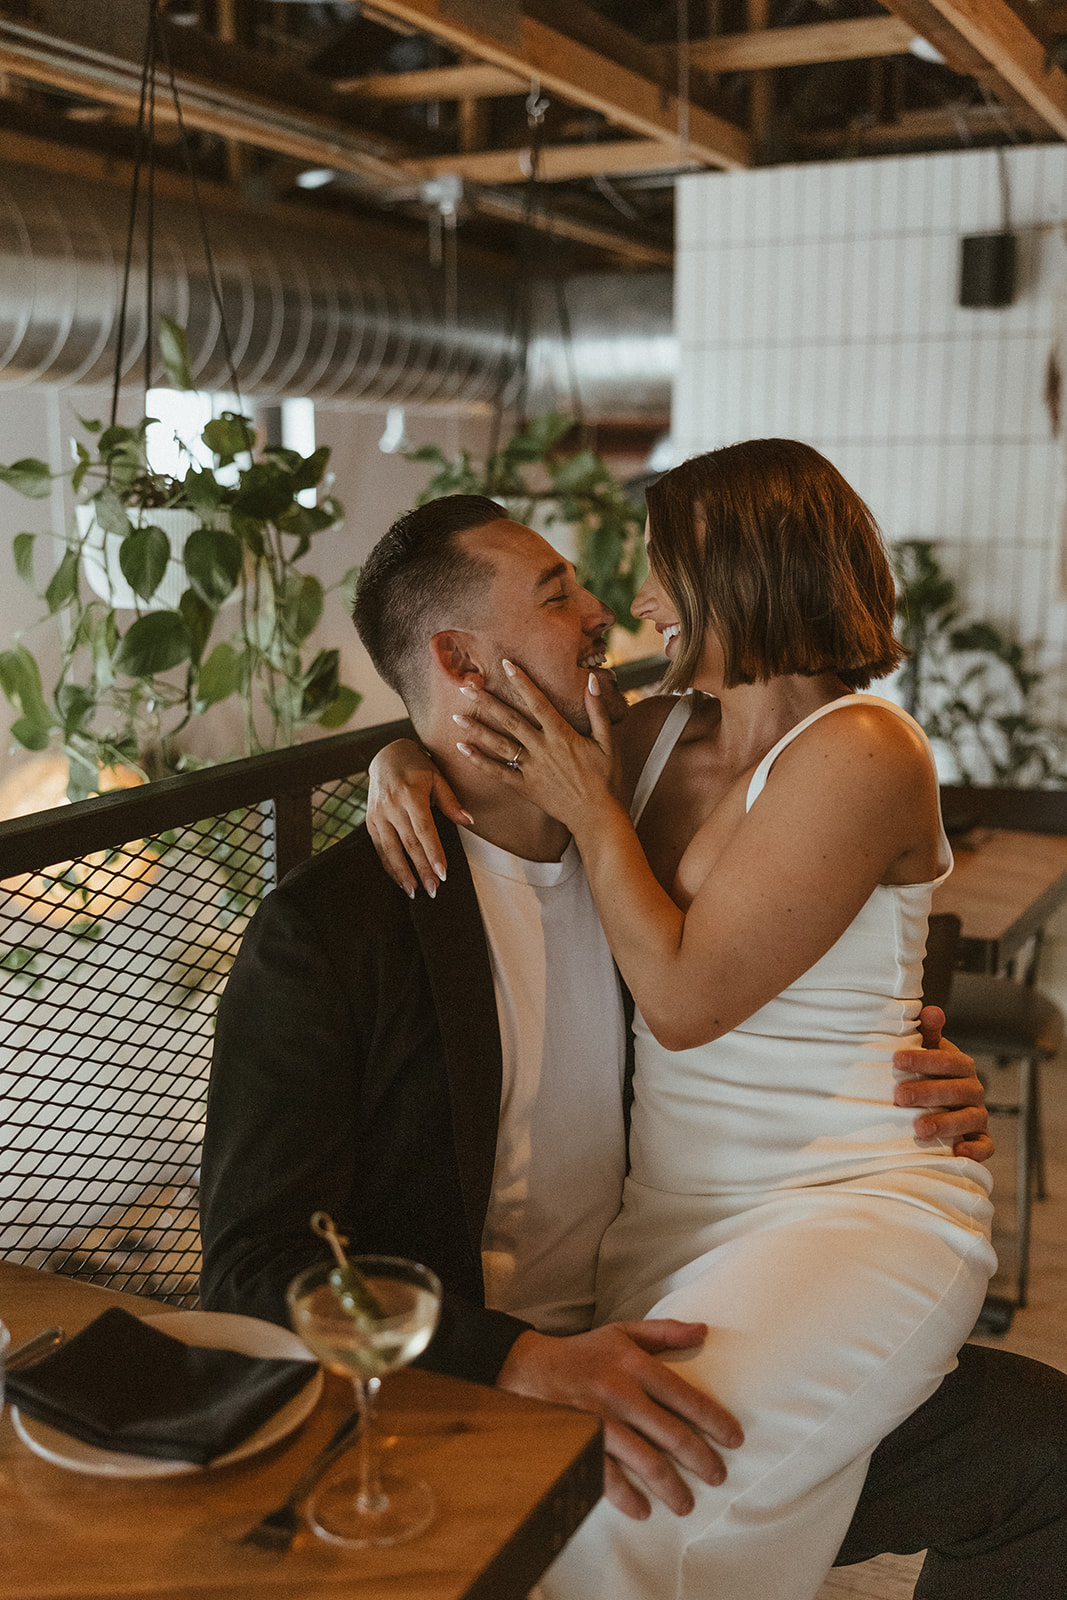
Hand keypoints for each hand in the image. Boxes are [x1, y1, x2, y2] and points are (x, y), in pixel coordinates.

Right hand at [366, 740, 470, 898]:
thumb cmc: (418, 767)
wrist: (386, 756)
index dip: (433, 853)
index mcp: (410, 794)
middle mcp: (391, 805)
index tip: (443, 874)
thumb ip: (451, 801)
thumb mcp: (437, 777)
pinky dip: (389, 865)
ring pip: (390, 849)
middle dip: (421, 869)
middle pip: (408, 843)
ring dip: (403, 873)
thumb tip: (469, 821)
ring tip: (415, 891)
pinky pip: (379, 847)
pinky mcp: (370, 820)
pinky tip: (400, 879)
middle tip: (433, 889)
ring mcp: (378, 814)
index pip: (424, 830)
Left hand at [454, 660, 621, 835]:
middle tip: (467, 687)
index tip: (506, 664)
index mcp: (562, 735)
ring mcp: (531, 769)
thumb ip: (598, 710)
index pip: (538, 702)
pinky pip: (498, 772)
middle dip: (488, 702)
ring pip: (499, 745)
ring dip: (477, 730)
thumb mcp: (607, 742)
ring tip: (456, 716)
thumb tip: (592, 681)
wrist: (596, 816)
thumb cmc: (605, 778)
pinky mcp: (524, 786)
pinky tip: (462, 749)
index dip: (522, 682)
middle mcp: (542, 749)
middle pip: (510, 720)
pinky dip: (479, 761)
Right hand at [496, 1321, 742, 1520]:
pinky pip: (609, 1478)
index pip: (686, 1397)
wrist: (529, 1368)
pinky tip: (643, 1510)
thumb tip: (704, 1331)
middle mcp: (621, 1395)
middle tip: (718, 1476)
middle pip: (673, 1435)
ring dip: (671, 1488)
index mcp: (635, 1366)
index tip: (735, 1439)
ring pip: (647, 1463)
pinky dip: (628, 1498)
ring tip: (686, 1503)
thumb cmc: (583, 1352)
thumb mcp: (622, 1332)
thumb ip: (664, 1333)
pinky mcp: (580, 1444)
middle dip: (701, 1460)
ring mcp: (600, 1423)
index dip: (715, 1421)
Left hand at [893, 1005, 992, 1160]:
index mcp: (961, 1066)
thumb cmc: (931, 1074)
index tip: (896, 1059)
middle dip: (928, 1093)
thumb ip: (928, 1033)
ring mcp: (978, 1115)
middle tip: (900, 1097)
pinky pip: (985, 1146)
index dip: (923, 1059)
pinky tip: (958, 1152)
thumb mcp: (929, 1052)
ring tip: (919, 1128)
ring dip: (945, 1123)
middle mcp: (973, 1089)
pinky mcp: (980, 1139)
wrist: (944, 1104)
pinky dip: (976, 1151)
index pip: (947, 1060)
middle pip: (956, 1090)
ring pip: (969, 1119)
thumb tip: (930, 1011)